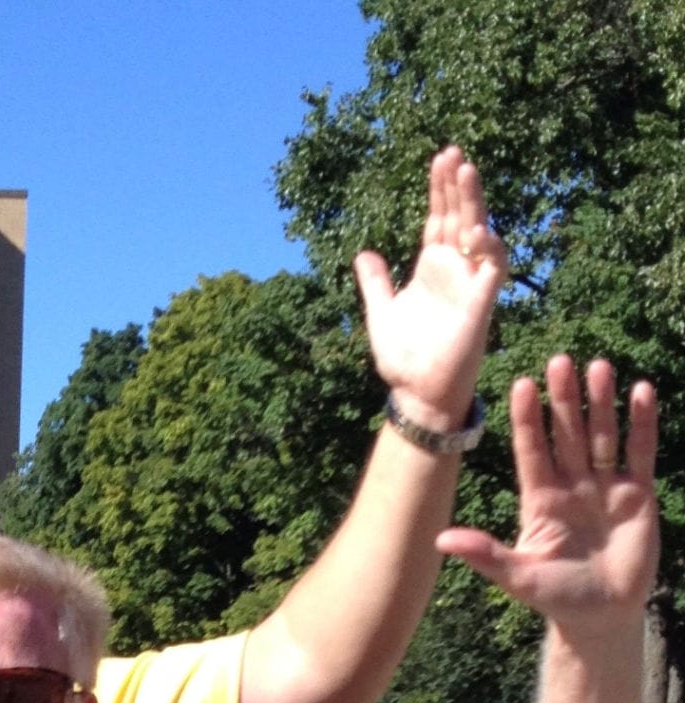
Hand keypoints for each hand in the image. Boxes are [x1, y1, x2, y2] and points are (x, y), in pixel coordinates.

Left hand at [353, 148, 507, 433]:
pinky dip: (488, 245)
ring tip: (465, 170)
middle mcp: (453, 269)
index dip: (439, 190)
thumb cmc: (404, 360)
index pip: (438, 218)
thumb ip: (375, 284)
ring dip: (474, 201)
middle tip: (452, 152)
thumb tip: (363, 253)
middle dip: (457, 184)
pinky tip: (474, 230)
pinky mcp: (482, 301)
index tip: (438, 161)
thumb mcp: (381, 314)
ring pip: (479, 230)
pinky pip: (494, 265)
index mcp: (431, 268)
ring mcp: (469, 282)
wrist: (417, 395)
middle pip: (459, 215)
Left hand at [438, 358, 658, 632]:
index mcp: (540, 499)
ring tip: (598, 366)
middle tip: (560, 361)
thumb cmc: (556, 597)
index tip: (521, 385)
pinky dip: (641, 424)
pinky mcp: (637, 494)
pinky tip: (640, 391)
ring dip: (600, 403)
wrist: (602, 617)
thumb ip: (485, 553)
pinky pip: (639, 453)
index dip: (528, 420)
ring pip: (602, 435)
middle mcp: (571, 485)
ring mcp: (604, 486)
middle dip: (563, 400)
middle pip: (567, 434)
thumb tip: (440, 539)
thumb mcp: (518, 576)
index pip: (531, 451)